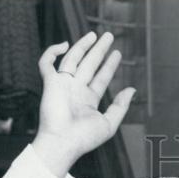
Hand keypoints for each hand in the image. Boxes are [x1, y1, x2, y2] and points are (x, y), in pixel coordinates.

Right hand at [31, 31, 135, 177]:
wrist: (63, 142)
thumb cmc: (84, 138)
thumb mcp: (109, 123)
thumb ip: (120, 106)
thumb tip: (132, 89)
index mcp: (88, 99)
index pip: (101, 77)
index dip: (109, 65)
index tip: (117, 53)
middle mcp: (76, 90)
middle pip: (89, 64)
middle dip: (98, 50)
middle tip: (108, 36)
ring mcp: (63, 85)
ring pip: (72, 59)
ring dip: (82, 45)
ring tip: (94, 35)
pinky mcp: (50, 83)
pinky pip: (46, 62)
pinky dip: (52, 52)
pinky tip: (65, 45)